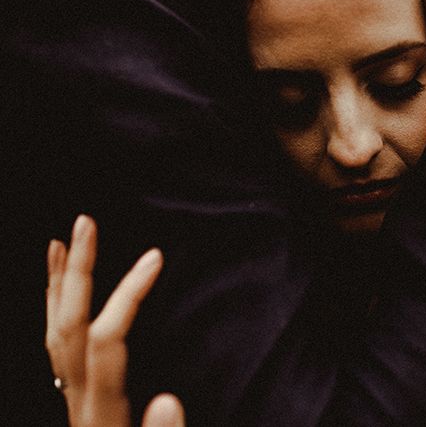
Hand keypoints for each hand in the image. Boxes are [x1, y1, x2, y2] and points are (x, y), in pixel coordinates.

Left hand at [46, 215, 184, 426]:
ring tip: (60, 243)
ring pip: (53, 334)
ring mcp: (73, 402)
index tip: (155, 256)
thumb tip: (168, 401)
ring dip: (56, 285)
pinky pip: (56, 349)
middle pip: (66, 327)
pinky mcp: (77, 403)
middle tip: (84, 223)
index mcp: (101, 414)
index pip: (105, 340)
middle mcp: (79, 403)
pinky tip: (61, 295)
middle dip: (75, 272)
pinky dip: (55, 314)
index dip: (126, 294)